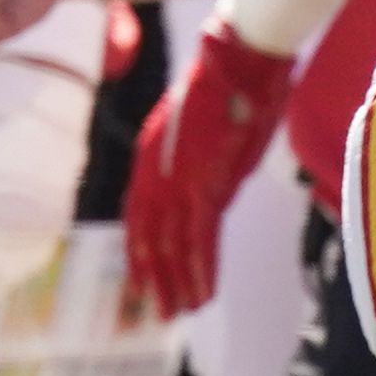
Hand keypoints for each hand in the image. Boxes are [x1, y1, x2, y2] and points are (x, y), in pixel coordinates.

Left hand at [122, 26, 296, 322]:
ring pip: (173, 246)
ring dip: (180, 283)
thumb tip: (202, 193)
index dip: (137, 255)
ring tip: (184, 311)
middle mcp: (155, 175)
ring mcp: (179, 183)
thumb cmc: (225, 86)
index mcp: (148, 159)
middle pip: (149, 239)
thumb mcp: (195, 129)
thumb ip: (191, 162)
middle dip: (156, 279)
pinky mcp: (207, 187)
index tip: (141, 284)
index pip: (135, 219)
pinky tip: (205, 292)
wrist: (240, 63)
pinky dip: (202, 269)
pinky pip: (200, 239)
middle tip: (159, 313)